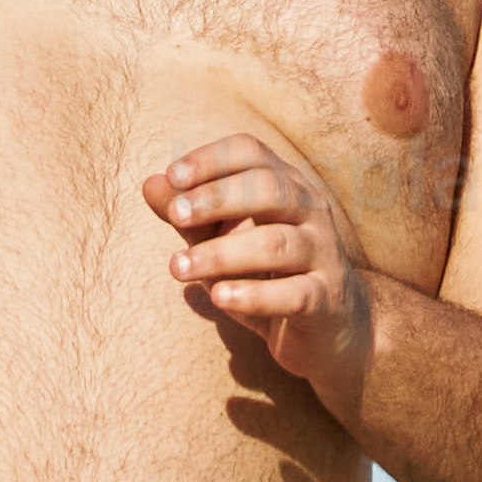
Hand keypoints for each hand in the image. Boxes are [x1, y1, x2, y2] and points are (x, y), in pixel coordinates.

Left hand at [146, 130, 373, 419]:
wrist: (332, 328)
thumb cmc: (270, 274)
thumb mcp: (224, 242)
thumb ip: (190, 216)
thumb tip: (149, 184)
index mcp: (286, 186)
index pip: (252, 153)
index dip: (212, 160)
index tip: (172, 177)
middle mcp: (310, 212)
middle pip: (270, 188)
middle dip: (218, 198)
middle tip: (175, 215)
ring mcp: (323, 255)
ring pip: (277, 243)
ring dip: (222, 253)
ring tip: (178, 267)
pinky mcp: (326, 300)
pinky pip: (293, 294)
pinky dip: (254, 294)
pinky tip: (218, 297)